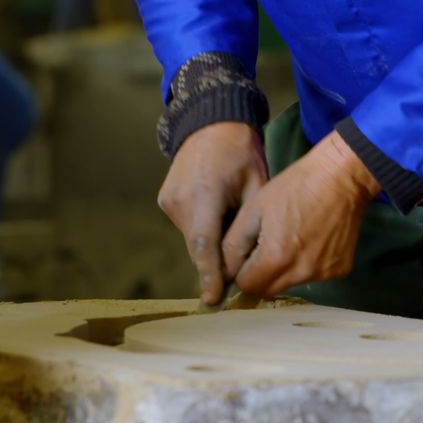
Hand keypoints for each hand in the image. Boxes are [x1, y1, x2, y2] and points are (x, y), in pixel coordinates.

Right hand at [158, 122, 267, 304]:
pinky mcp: (165, 201)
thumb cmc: (240, 152)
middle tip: (240, 271)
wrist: (210, 122)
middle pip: (199, 246)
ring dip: (212, 242)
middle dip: (218, 262)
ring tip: (232, 226)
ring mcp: (168, 201)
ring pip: (194, 238)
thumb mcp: (257, 184)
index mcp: (204, 195)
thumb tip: (249, 261)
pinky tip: (219, 215)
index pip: (205, 245)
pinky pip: (187, 226)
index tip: (214, 300)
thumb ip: (250, 224)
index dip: (210, 276)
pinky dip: (204, 229)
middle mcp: (179, 201)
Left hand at [222, 131, 380, 297]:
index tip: (247, 254)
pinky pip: (315, 275)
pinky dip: (308, 264)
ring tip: (292, 238)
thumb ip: (234, 244)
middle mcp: (301, 273)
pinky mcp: (341, 269)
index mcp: (276, 258)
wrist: (341, 176)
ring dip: (285, 269)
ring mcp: (324, 273)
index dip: (242, 272)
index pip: (248, 286)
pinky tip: (313, 239)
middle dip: (262, 275)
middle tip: (266, 247)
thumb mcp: (254, 209)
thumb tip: (224, 271)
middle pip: (270, 290)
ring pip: (292, 283)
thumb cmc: (294, 186)